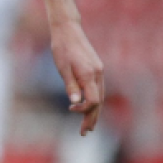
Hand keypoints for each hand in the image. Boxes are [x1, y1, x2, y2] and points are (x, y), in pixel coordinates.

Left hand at [50, 20, 103, 134]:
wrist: (68, 29)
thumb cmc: (62, 47)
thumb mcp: (62, 67)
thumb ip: (70, 85)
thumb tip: (76, 102)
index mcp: (89, 74)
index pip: (94, 100)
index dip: (85, 110)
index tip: (70, 109)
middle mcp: (98, 74)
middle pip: (99, 101)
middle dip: (92, 118)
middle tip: (85, 133)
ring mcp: (99, 71)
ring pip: (100, 96)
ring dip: (94, 111)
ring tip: (88, 126)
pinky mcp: (96, 68)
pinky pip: (98, 89)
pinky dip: (95, 100)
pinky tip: (89, 107)